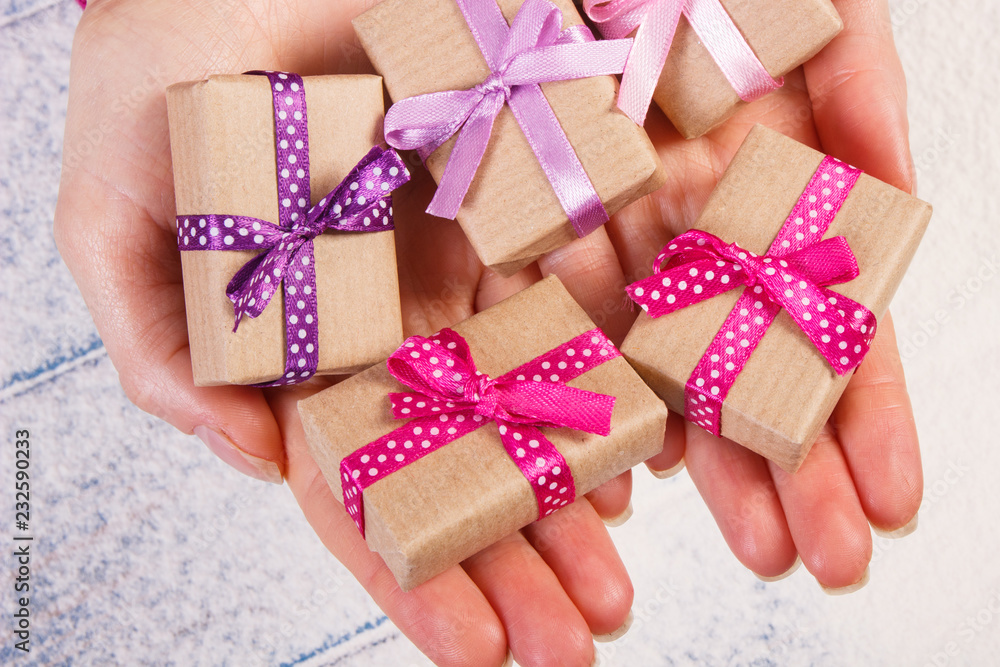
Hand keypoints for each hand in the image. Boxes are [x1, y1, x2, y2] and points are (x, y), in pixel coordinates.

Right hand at [56, 1, 632, 664]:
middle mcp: (394, 321)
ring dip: (580, 491)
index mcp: (309, 352)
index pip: (365, 486)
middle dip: (519, 558)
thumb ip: (170, 355)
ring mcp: (463, 261)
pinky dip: (616, 365)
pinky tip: (654, 447)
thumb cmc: (155, 85)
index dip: (417, 572)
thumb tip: (252, 460)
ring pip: (533, 395)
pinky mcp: (519, 192)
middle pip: (466, 462)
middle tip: (578, 647)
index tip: (474, 654)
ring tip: (623, 580)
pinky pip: (582, 287)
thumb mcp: (118, 230)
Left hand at [601, 0, 921, 589]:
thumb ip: (860, 88)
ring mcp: (611, 240)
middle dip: (787, 467)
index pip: (824, 321)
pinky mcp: (524, 232)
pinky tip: (621, 487)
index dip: (860, 410)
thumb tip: (894, 182)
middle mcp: (693, 235)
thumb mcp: (814, 12)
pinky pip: (554, 330)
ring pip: (658, 368)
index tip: (894, 497)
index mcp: (762, 197)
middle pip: (746, 368)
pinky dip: (590, 406)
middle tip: (826, 562)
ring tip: (750, 550)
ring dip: (702, 463)